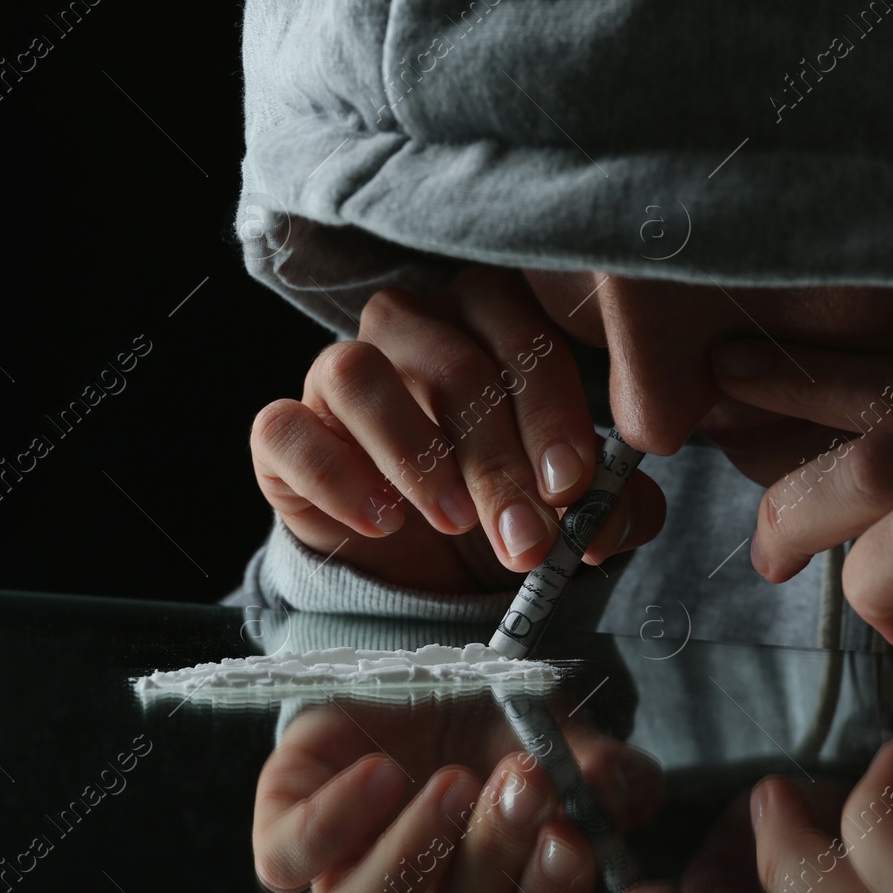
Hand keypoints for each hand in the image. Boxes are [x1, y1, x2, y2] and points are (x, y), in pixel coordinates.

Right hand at [251, 264, 665, 593]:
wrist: (425, 570)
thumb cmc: (505, 509)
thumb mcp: (568, 512)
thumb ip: (606, 505)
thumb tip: (606, 520)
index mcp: (490, 323)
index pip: (520, 332)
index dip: (549, 409)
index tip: (571, 486)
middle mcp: (410, 330)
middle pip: (449, 362)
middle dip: (495, 459)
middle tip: (524, 536)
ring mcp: (338, 374)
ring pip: (357, 371)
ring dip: (413, 453)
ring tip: (451, 522)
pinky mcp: (285, 432)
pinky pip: (285, 428)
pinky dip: (336, 476)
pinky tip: (382, 522)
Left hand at [251, 696, 664, 892]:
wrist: (410, 680)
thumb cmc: (493, 729)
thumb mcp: (559, 740)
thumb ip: (600, 771)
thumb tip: (624, 790)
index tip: (575, 837)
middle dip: (499, 848)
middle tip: (527, 780)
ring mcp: (345, 882)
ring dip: (415, 850)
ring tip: (456, 782)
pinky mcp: (285, 838)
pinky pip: (289, 859)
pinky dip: (332, 822)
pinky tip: (381, 772)